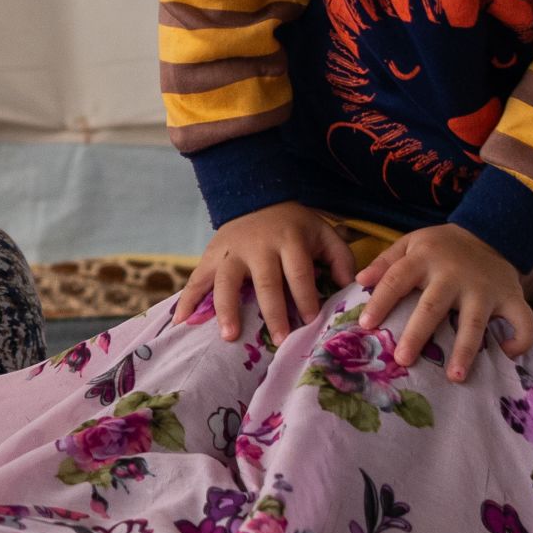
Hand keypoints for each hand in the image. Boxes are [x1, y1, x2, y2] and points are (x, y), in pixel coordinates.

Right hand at [176, 204, 354, 345]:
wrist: (255, 194)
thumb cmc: (294, 224)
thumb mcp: (323, 232)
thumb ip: (341, 257)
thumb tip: (351, 288)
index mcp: (289, 240)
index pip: (299, 273)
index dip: (306, 298)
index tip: (311, 322)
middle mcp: (258, 246)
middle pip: (265, 281)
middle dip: (273, 311)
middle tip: (279, 338)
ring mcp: (231, 251)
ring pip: (227, 281)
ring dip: (226, 308)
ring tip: (228, 335)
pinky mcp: (211, 256)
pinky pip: (196, 279)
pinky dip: (187, 301)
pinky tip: (181, 323)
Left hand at [353, 224, 532, 383]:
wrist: (490, 231)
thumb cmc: (441, 247)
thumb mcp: (411, 243)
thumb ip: (385, 261)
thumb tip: (359, 280)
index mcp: (424, 259)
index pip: (397, 279)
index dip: (381, 301)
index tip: (366, 325)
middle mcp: (454, 275)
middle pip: (433, 306)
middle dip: (418, 333)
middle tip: (403, 360)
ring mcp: (484, 288)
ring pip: (474, 322)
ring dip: (465, 350)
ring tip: (455, 377)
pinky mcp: (511, 297)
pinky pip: (523, 321)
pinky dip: (521, 339)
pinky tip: (507, 355)